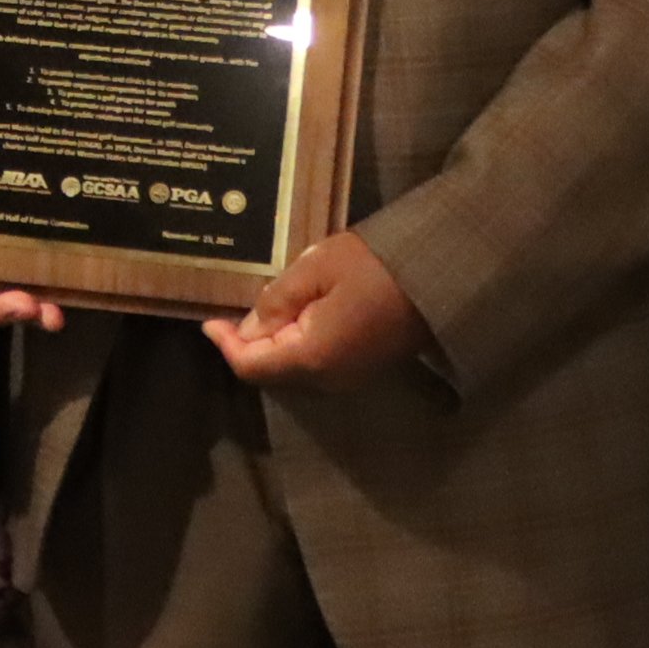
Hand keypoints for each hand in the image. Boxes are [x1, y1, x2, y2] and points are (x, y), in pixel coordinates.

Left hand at [206, 233, 420, 384]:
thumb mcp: (316, 268)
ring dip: (272, 345)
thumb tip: (246, 330)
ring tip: (259, 309)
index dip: (226, 345)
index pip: (252, 366)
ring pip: (293, 370)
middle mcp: (327, 381)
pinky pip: (315, 364)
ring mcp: (348, 378)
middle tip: (230, 311)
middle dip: (246, 345)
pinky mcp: (363, 369)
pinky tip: (292, 316)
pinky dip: (295, 345)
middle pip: (271, 372)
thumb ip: (275, 300)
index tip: (208, 320)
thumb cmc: (375, 267)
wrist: (440, 279)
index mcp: (312, 358)